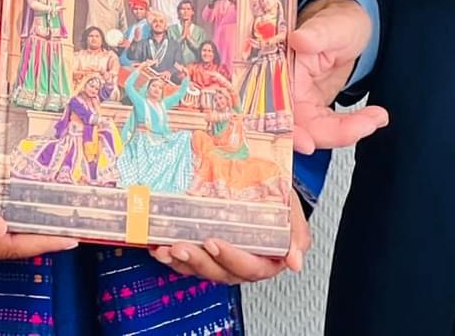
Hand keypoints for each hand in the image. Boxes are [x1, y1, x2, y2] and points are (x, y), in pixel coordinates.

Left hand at [151, 206, 310, 282]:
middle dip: (199, 260)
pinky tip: (158, 246)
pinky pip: (186, 261)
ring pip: (200, 268)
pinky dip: (170, 256)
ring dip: (181, 260)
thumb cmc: (276, 196)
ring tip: (166, 248)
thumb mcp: (292, 208)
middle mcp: (241, 263)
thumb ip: (296, 233)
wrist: (261, 182)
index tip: (214, 242)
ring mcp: (220, 259)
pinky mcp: (202, 252)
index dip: (230, 257)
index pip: (249, 267)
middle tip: (182, 244)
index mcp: (266, 259)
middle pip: (220, 271)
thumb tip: (296, 262)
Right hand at [288, 0, 387, 153]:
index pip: (275, 103)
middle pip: (292, 125)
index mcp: (278, 64)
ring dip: (342, 133)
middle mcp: (283, 85)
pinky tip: (369, 119)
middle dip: (322, 137)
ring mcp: (297, 98)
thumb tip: (300, 39)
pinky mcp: (311, 107)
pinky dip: (345, 130)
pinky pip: (322, 128)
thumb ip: (317, 33)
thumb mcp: (332, 24)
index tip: (307, 143)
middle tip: (358, 129)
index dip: (288, 128)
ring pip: (310, 131)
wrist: (349, 28)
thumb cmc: (338, 22)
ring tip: (374, 117)